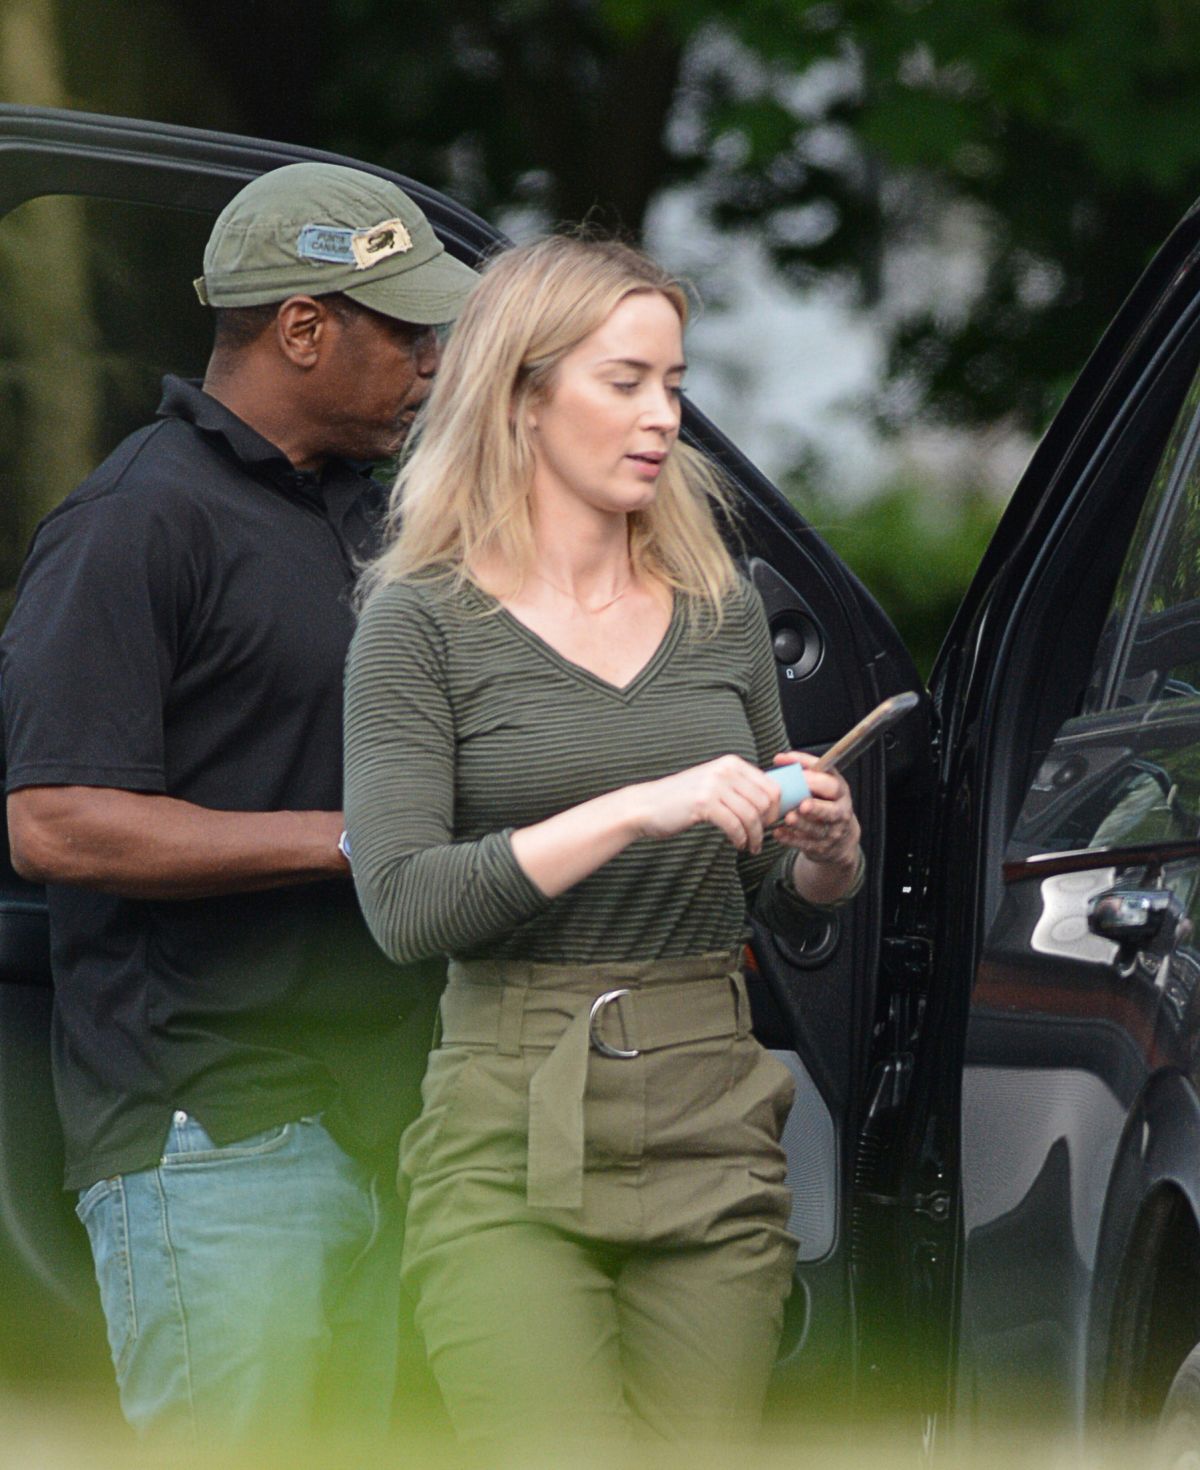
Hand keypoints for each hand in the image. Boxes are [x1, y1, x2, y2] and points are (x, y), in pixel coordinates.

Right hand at [631, 755, 781, 853]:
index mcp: (731, 763)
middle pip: (765, 802)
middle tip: (759, 837)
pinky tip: (738, 844)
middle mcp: (725, 770)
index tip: (768, 823)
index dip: (776, 809)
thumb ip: (738, 786)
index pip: (771, 786)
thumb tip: (771, 801)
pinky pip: (735, 825)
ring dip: (754, 836)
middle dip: (766, 824)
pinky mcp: (704, 803)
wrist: (647, 805)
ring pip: (751, 815)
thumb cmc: (681, 799)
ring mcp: (714, 785)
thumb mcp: (713, 783)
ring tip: (751, 846)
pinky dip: (740, 839)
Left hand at [769, 751, 859, 870]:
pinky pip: (805, 844)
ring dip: (802, 824)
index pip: (832, 784)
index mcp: (840, 792)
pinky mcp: (820, 847)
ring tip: (789, 817)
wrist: (841, 838)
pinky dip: (790, 839)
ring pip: (817, 830)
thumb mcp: (822, 785)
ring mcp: (832, 832)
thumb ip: (805, 770)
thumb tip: (779, 758)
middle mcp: (840, 812)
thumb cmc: (824, 802)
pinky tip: (778, 833)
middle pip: (831, 811)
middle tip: (803, 804)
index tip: (800, 773)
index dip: (816, 778)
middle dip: (817, 807)